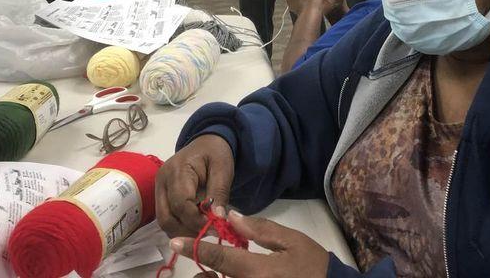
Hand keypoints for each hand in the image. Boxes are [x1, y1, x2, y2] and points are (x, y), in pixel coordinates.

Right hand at [155, 135, 233, 237]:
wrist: (206, 143)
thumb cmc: (215, 153)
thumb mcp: (223, 169)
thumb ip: (219, 193)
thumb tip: (218, 219)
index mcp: (177, 169)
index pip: (181, 203)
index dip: (196, 220)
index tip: (215, 227)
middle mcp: (162, 180)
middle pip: (166, 217)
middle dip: (187, 230)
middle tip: (208, 232)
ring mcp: (159, 188)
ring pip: (164, 221)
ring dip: (183, 230)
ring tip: (204, 228)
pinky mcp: (161, 195)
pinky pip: (167, 217)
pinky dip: (180, 225)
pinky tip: (196, 223)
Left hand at [171, 211, 329, 277]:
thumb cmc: (313, 264)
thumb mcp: (291, 240)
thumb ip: (260, 229)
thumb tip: (231, 217)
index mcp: (259, 272)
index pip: (221, 259)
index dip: (196, 248)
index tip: (175, 242)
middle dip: (203, 276)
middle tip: (204, 269)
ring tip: (217, 275)